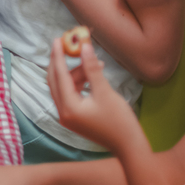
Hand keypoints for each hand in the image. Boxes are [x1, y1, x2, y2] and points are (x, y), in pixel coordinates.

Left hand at [48, 39, 143, 153]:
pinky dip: (80, 82)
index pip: (59, 75)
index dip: (58, 55)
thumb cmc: (119, 121)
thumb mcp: (105, 92)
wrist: (129, 146)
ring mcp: (67, 116)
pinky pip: (71, 94)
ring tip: (96, 62)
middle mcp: (63, 112)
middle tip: (66, 44)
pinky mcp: (74, 117)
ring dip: (76, 72)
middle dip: (61, 61)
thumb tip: (84, 46)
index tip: (58, 39)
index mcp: (68, 107)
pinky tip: (94, 74)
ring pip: (65, 86)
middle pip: (55, 80)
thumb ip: (92, 68)